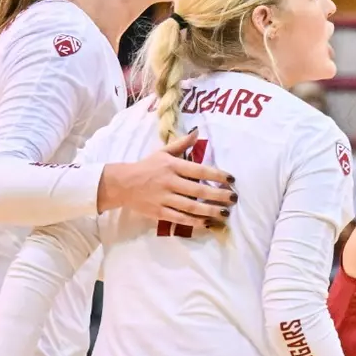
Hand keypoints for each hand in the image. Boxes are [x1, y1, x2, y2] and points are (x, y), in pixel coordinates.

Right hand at [97, 129, 236, 229]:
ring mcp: (164, 198)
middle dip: (218, 195)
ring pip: (190, 206)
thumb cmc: (146, 167)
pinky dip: (194, 221)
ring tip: (225, 213)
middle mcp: (169, 181)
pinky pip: (179, 218)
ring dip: (209, 211)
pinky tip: (207, 223)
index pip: (199, 170)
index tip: (231, 180)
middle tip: (234, 199)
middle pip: (198, 190)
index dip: (217, 175)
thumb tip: (197, 132)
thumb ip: (181, 144)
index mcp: (172, 165)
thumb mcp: (163, 152)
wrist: (122, 184)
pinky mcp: (159, 212)